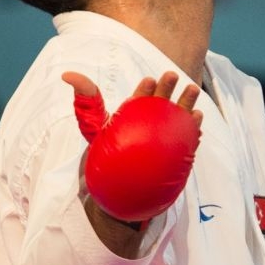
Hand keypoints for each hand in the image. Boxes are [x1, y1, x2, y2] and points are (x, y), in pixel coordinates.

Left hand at [62, 69, 202, 230]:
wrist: (120, 190)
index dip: (146, 87)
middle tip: (172, 76)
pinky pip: (187, 138)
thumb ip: (85, 100)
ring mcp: (164, 136)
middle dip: (168, 86)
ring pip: (178, 115)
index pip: (141, 96)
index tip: (148, 81)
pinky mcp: (175, 151)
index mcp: (133, 112)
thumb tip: (67, 74)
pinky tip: (197, 120)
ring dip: (187, 102)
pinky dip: (194, 128)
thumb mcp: (93, 126)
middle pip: (161, 101)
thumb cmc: (106, 156)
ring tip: (192, 89)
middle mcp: (150, 121)